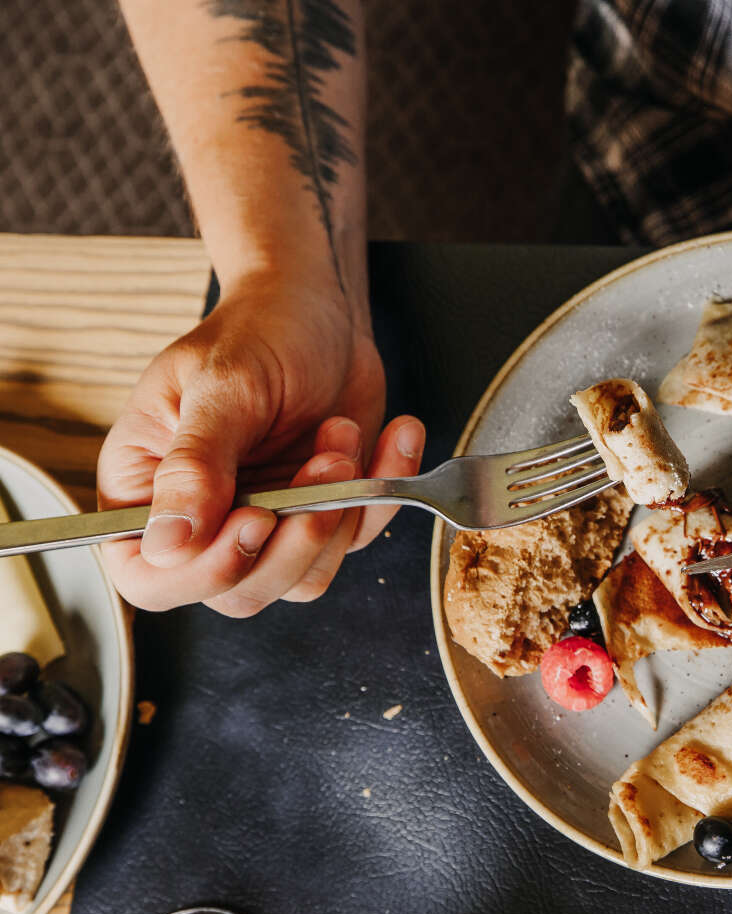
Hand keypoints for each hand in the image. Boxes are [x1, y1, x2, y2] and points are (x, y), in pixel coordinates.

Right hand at [97, 271, 424, 614]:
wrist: (320, 312)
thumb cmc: (257, 333)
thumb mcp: (222, 386)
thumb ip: (195, 465)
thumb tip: (168, 544)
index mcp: (146, 489)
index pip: (151, 577)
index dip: (205, 571)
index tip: (257, 519)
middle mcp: (202, 520)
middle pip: (238, 592)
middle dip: (295, 539)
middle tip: (327, 462)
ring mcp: (267, 524)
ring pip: (303, 578)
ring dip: (339, 512)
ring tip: (343, 432)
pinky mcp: (322, 518)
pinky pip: (356, 540)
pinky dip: (381, 494)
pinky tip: (395, 438)